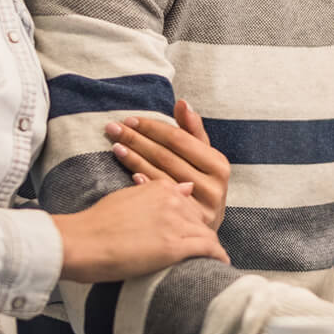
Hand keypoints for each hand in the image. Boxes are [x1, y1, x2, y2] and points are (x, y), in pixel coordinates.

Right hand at [50, 178, 229, 282]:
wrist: (81, 242)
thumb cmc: (95, 224)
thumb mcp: (126, 198)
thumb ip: (155, 194)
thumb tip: (185, 188)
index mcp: (160, 188)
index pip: (187, 203)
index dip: (190, 221)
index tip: (192, 232)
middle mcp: (172, 200)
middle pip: (198, 219)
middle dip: (202, 235)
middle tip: (206, 250)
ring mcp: (174, 223)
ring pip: (206, 234)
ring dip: (211, 248)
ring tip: (215, 260)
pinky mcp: (174, 246)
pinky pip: (207, 249)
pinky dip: (217, 256)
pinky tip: (221, 264)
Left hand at [105, 99, 229, 229]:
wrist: (203, 230)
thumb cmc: (201, 185)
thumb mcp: (204, 158)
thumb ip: (193, 131)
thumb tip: (182, 103)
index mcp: (219, 165)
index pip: (179, 139)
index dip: (153, 127)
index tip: (131, 119)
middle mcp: (213, 187)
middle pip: (166, 156)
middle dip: (137, 139)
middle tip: (114, 128)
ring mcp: (199, 208)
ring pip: (159, 175)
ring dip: (134, 158)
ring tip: (115, 144)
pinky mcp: (184, 226)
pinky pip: (158, 198)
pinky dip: (143, 183)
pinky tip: (130, 173)